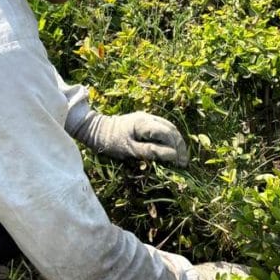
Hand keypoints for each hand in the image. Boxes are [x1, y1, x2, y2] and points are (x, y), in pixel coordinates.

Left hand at [70, 112, 188, 165]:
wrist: (95, 130)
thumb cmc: (110, 142)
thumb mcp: (129, 150)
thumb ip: (150, 151)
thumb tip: (171, 155)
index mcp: (144, 123)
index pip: (167, 134)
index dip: (176, 148)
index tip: (180, 163)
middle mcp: (148, 117)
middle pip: (171, 129)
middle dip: (179, 146)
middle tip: (184, 162)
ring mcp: (147, 117)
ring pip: (168, 127)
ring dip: (176, 142)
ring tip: (181, 157)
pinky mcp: (144, 121)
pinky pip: (162, 128)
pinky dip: (169, 138)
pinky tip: (171, 148)